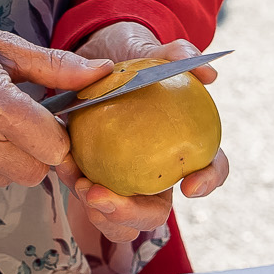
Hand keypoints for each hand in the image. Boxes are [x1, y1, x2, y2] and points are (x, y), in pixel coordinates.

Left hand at [58, 23, 229, 245]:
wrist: (93, 62)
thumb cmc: (131, 60)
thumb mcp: (151, 50)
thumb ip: (177, 54)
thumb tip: (207, 74)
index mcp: (184, 146)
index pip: (210, 168)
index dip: (208, 181)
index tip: (188, 186)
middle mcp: (155, 175)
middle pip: (155, 214)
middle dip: (132, 214)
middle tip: (101, 196)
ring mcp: (124, 184)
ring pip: (120, 223)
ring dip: (100, 214)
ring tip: (80, 186)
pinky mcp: (93, 184)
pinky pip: (88, 203)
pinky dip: (74, 191)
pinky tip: (63, 168)